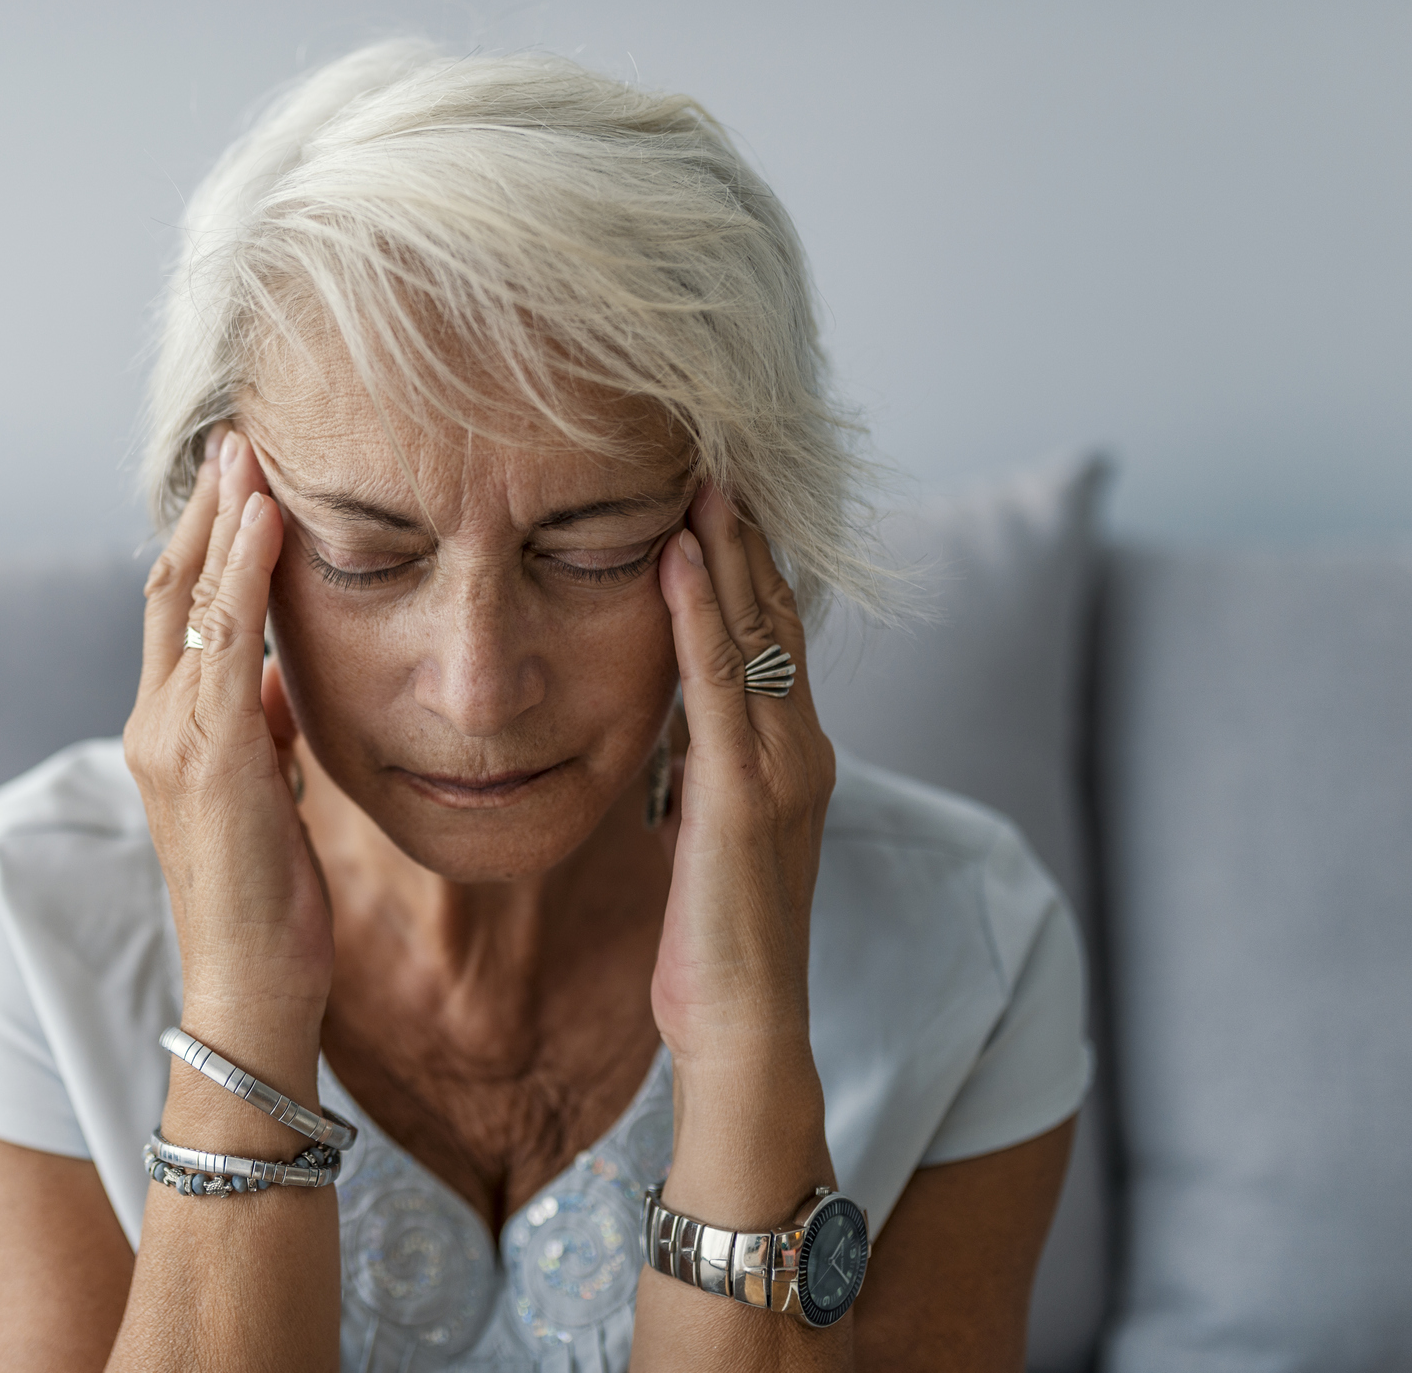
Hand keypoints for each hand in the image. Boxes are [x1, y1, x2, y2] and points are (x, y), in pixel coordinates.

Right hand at [123, 429, 332, 1074]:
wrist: (249, 986)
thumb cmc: (267, 901)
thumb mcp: (267, 796)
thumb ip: (261, 733)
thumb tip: (280, 682)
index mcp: (167, 732)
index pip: (178, 614)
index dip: (204, 542)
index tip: (238, 479)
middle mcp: (155, 723)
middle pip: (171, 587)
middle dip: (204, 508)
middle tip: (238, 437)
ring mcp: (174, 736)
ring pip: (191, 599)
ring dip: (224, 518)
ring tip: (251, 450)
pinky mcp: (211, 753)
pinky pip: (226, 640)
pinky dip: (245, 572)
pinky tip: (268, 518)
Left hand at [648, 482, 837, 1231]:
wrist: (744, 1028)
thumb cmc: (714, 942)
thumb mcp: (704, 833)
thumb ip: (703, 770)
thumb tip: (678, 717)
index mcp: (789, 758)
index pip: (773, 637)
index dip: (752, 562)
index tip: (719, 493)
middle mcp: (800, 749)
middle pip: (776, 616)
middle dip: (748, 533)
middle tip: (715, 449)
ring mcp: (781, 769)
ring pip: (757, 634)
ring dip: (730, 549)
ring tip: (700, 473)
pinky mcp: (745, 796)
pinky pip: (718, 684)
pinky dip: (700, 613)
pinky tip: (679, 556)